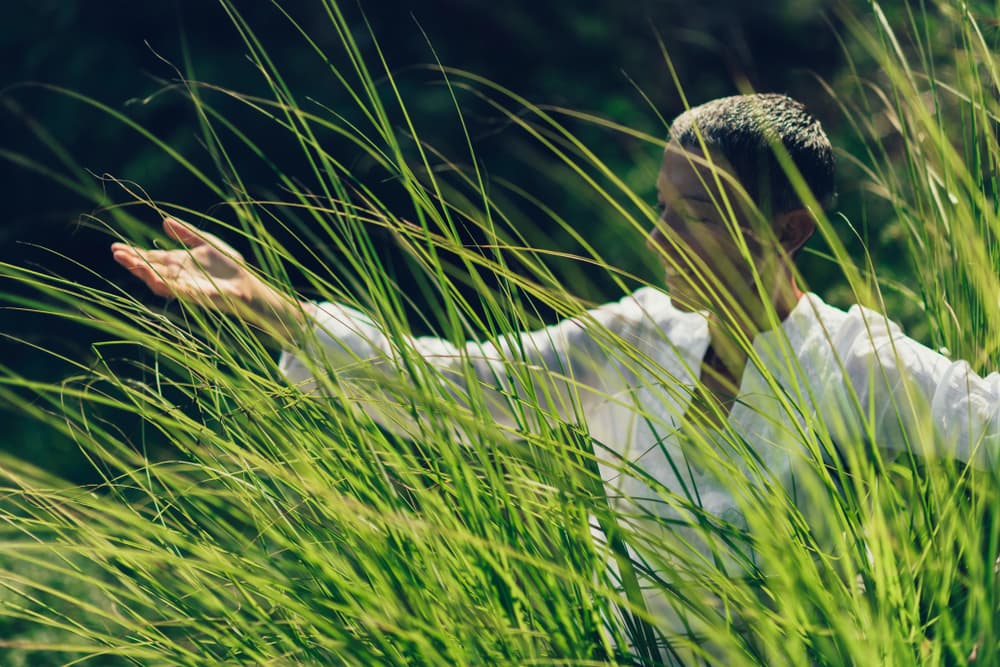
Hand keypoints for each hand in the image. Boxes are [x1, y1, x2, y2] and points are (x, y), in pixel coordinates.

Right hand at [112, 218, 306, 338]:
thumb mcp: (207, 244)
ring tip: (134, 265)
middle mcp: (181, 278)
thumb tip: (164, 221)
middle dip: (134, 264)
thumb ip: (188, 233)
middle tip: (117, 254)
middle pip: (153, 271)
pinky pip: (185, 293)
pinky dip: (173, 286)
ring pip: (164, 284)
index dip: (134, 254)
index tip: (116, 247)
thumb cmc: (230, 268)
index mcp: (180, 265)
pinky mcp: (205, 296)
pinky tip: (160, 279)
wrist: (251, 287)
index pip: (152, 259)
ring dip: (148, 275)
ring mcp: (190, 289)